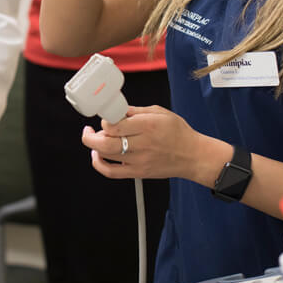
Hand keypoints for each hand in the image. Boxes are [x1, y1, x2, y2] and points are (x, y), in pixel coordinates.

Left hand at [81, 105, 208, 180]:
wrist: (193, 156)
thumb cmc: (178, 133)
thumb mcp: (160, 112)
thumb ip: (136, 111)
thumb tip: (117, 110)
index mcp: (148, 125)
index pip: (115, 124)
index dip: (105, 120)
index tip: (105, 118)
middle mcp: (142, 144)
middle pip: (106, 143)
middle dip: (90, 136)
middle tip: (89, 130)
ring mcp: (139, 160)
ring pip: (106, 155)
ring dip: (95, 146)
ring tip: (97, 139)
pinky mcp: (138, 172)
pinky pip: (112, 172)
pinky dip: (99, 164)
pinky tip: (97, 155)